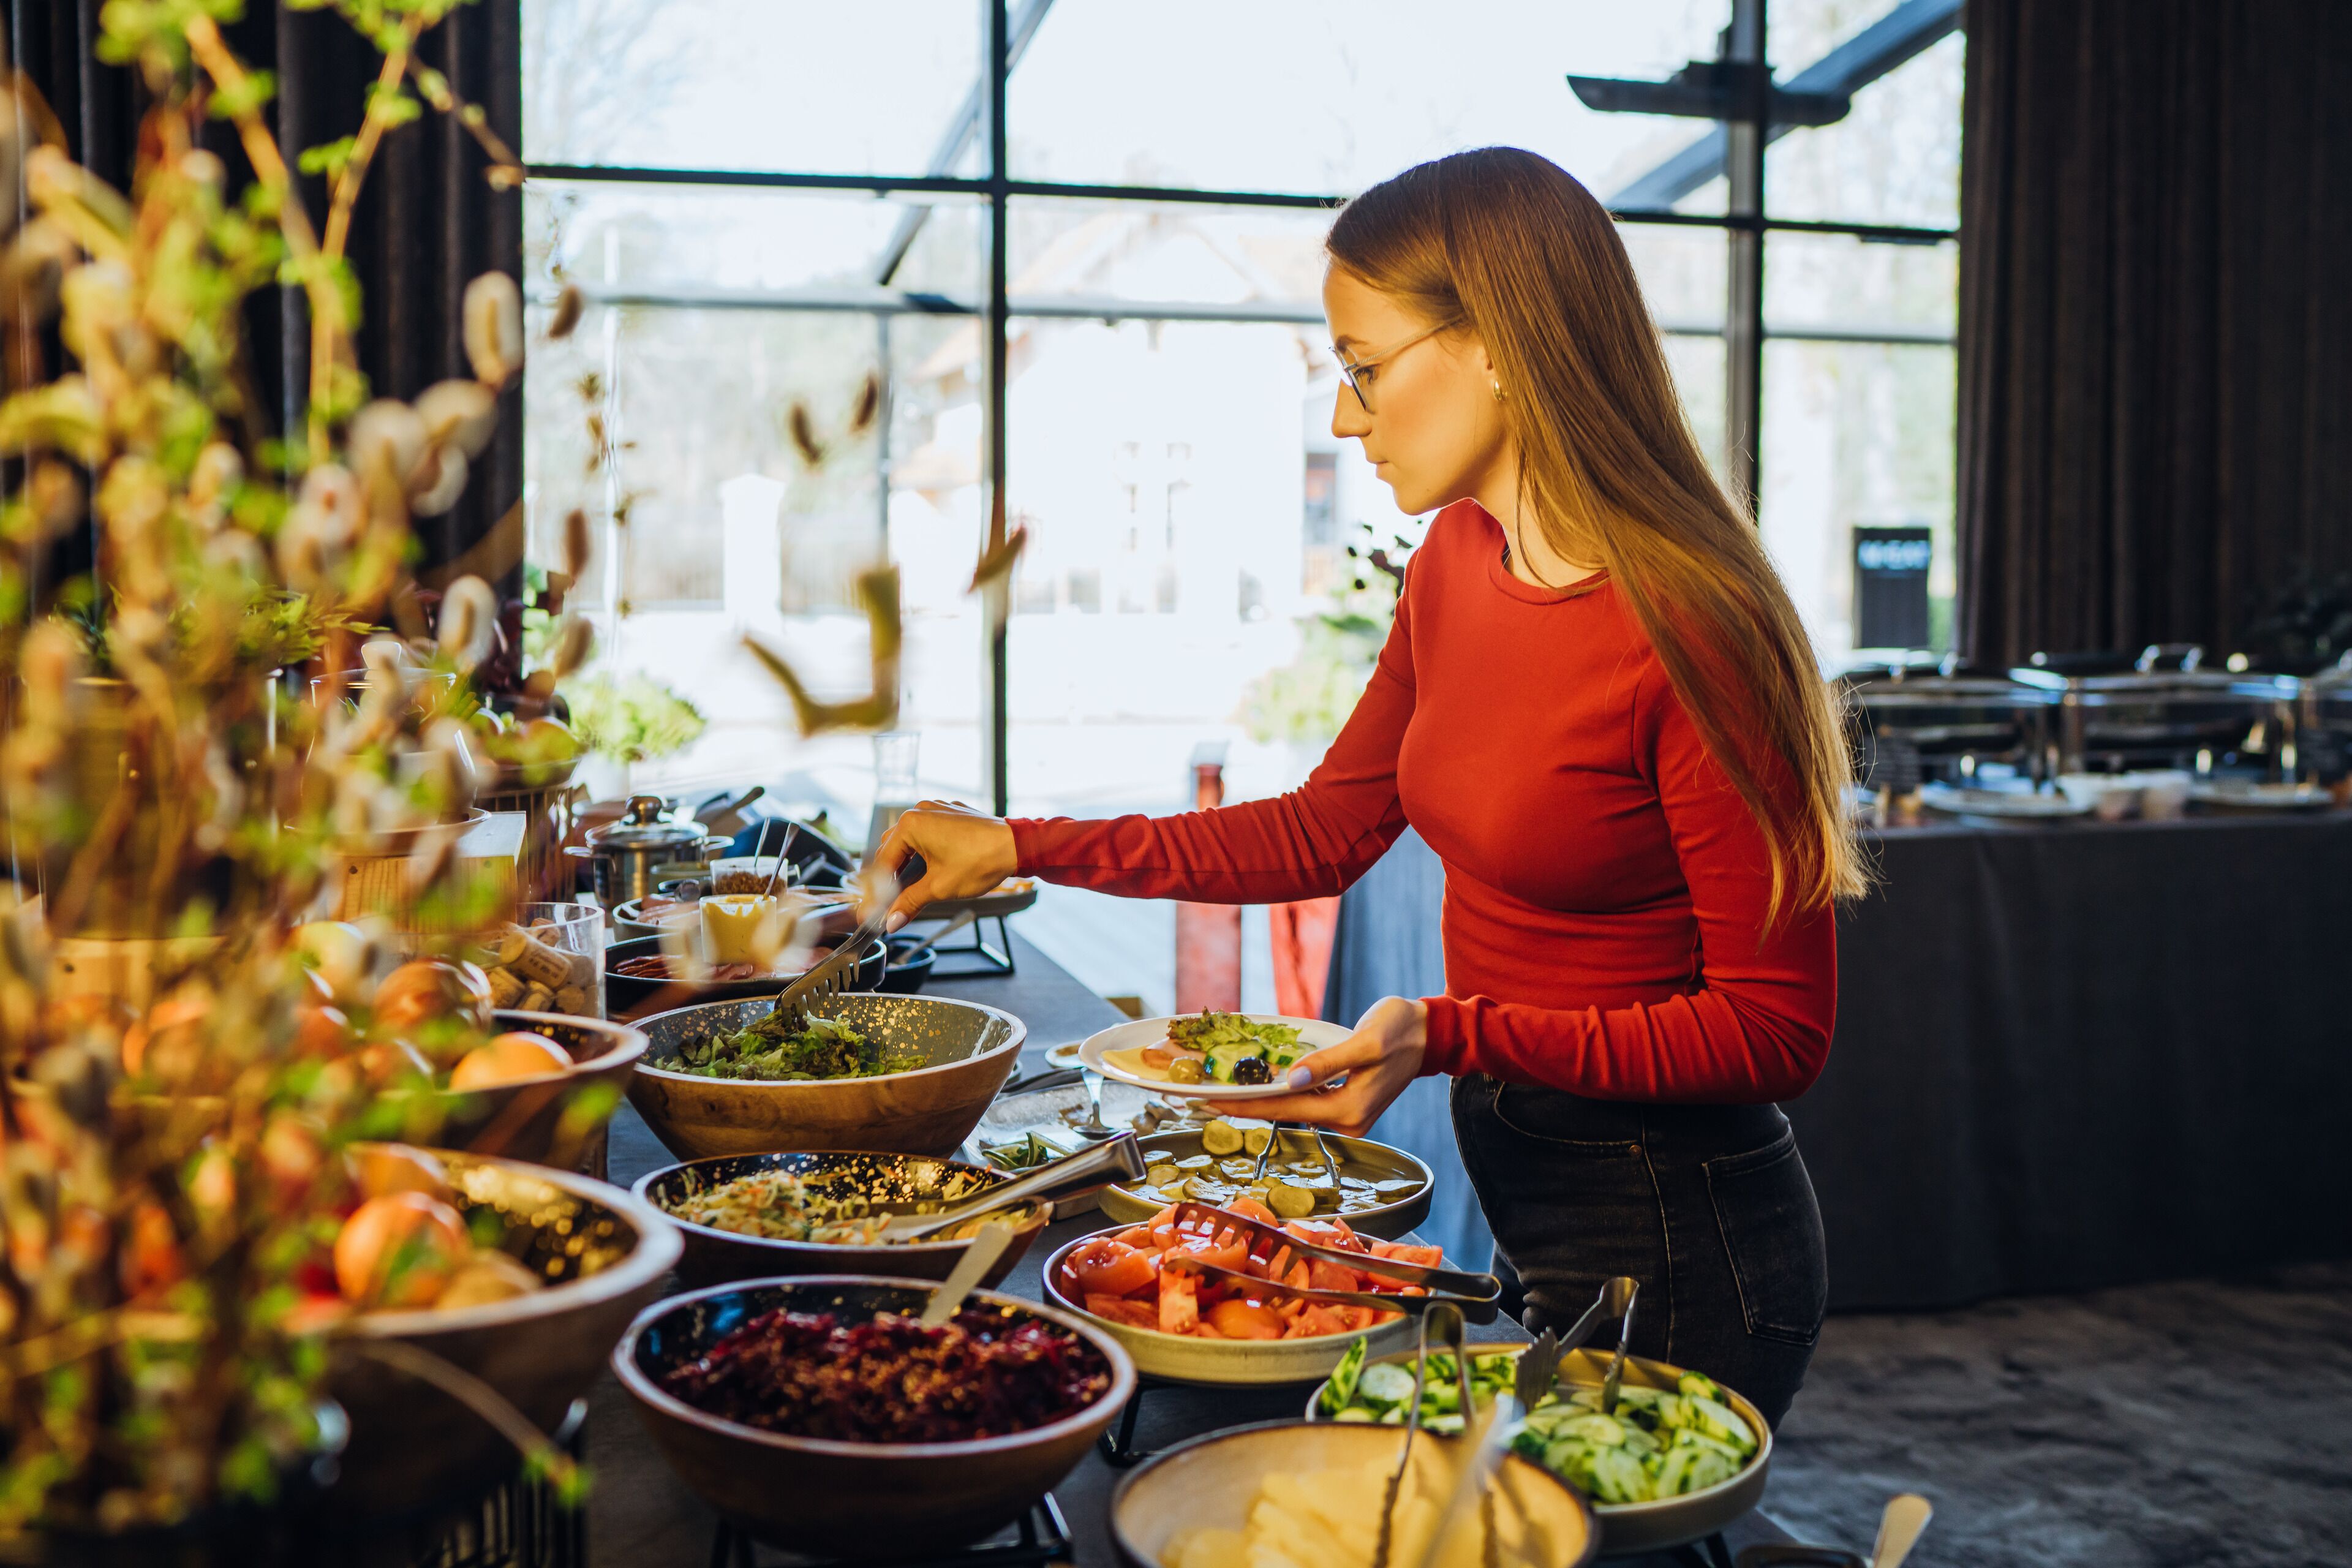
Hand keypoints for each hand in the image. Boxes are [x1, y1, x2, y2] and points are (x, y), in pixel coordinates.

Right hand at [866, 800, 1017, 931]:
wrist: (1017, 846)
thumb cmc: (980, 862)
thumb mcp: (939, 888)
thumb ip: (910, 903)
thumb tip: (892, 921)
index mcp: (911, 825)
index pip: (884, 862)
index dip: (877, 891)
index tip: (873, 910)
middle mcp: (920, 811)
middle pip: (893, 848)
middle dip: (890, 877)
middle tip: (889, 902)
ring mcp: (937, 810)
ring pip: (910, 840)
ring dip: (907, 864)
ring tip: (908, 889)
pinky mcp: (952, 814)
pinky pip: (929, 833)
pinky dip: (924, 852)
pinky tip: (929, 871)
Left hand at [1206, 995, 1426, 1135]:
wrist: (1428, 1033)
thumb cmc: (1401, 1029)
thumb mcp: (1366, 1042)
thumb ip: (1328, 1063)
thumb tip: (1290, 1080)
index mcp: (1350, 1109)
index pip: (1285, 1108)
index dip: (1245, 1105)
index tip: (1209, 1102)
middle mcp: (1347, 1120)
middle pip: (1283, 1113)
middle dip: (1243, 1106)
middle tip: (1199, 1099)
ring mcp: (1347, 1115)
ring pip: (1292, 1108)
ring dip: (1258, 1100)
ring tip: (1218, 1093)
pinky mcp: (1345, 1103)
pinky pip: (1304, 1101)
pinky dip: (1279, 1093)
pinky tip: (1256, 1086)